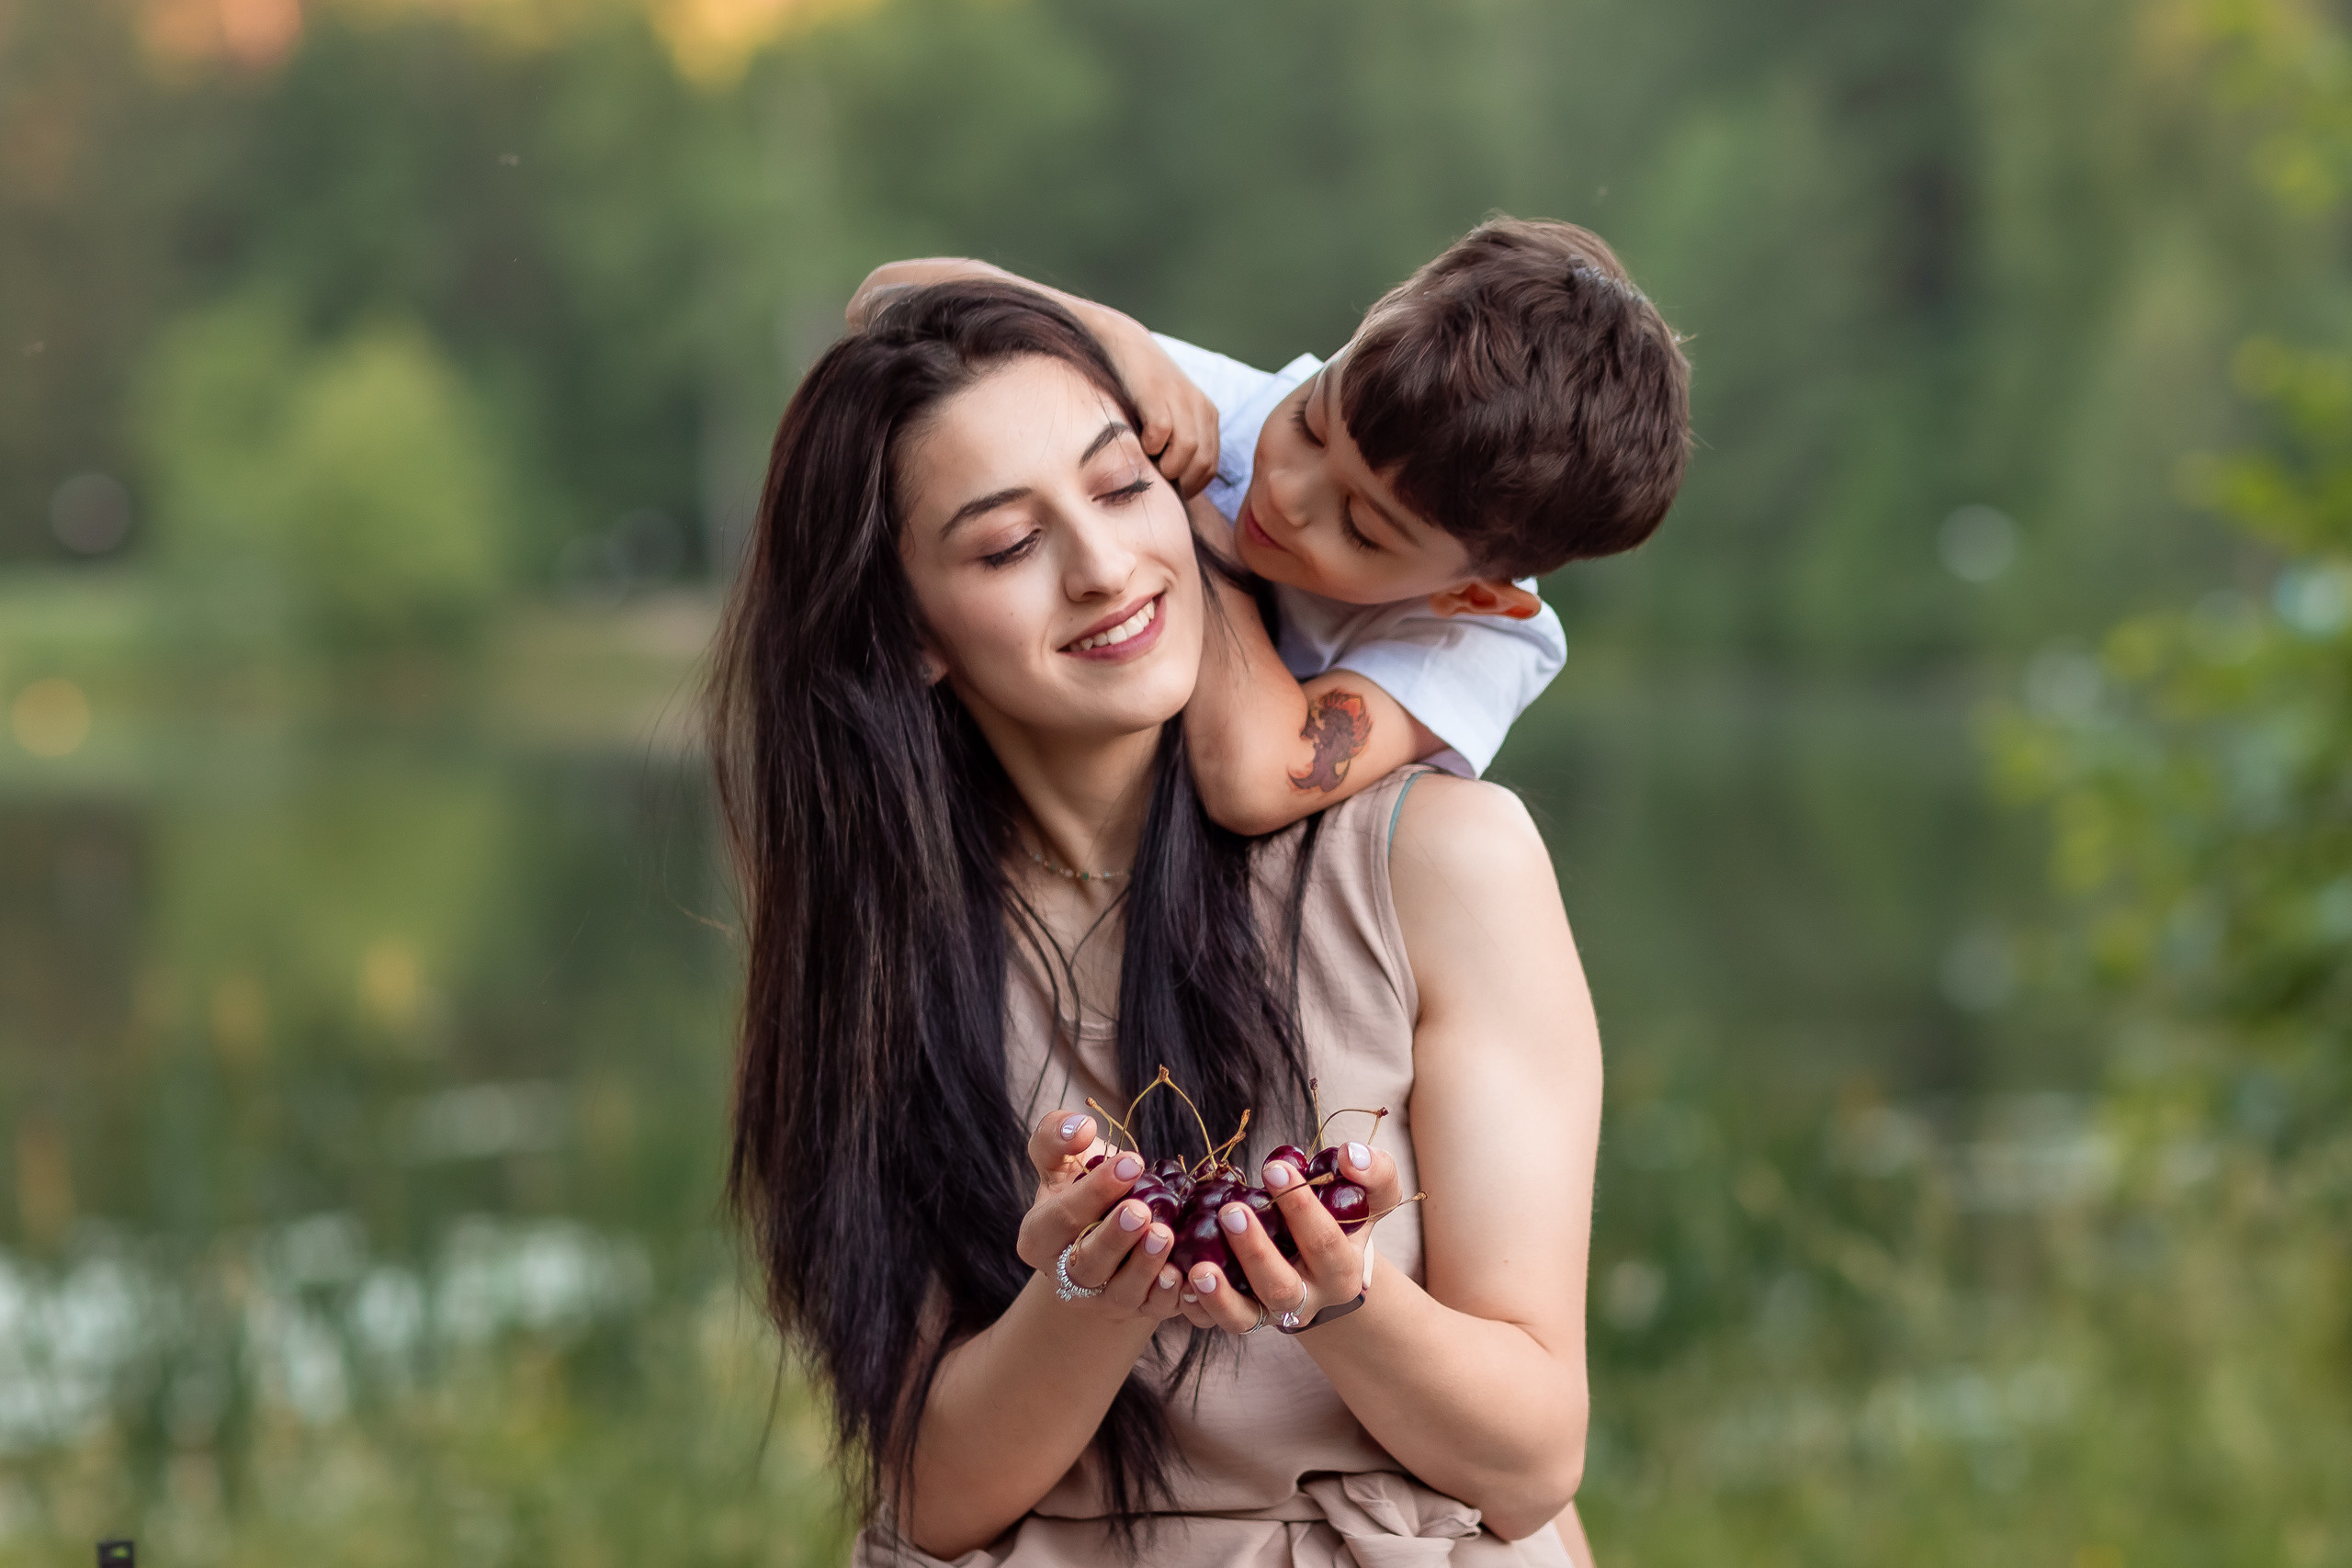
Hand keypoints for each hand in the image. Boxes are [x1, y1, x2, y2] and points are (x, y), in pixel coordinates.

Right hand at [1016, 1111, 1187, 1323]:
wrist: (1105, 1229)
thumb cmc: (1080, 1187)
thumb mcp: (1059, 1159)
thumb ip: (1056, 1135)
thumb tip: (1082, 1127)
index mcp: (1039, 1238)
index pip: (1060, 1218)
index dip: (1094, 1191)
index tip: (1132, 1162)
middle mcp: (1066, 1276)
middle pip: (1086, 1264)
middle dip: (1114, 1238)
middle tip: (1141, 1210)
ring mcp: (1102, 1299)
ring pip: (1120, 1292)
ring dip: (1144, 1267)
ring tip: (1165, 1234)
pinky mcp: (1139, 1311)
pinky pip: (1155, 1309)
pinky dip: (1171, 1296)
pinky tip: (1186, 1274)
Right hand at [1086, 310, 1219, 498]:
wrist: (1124, 344)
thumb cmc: (1140, 390)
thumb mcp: (1171, 414)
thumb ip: (1179, 442)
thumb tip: (1175, 485)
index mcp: (1208, 415)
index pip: (1211, 467)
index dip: (1190, 485)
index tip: (1168, 487)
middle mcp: (1201, 407)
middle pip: (1203, 464)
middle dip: (1179, 480)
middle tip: (1156, 476)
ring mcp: (1181, 399)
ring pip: (1188, 452)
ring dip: (1165, 466)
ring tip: (1148, 459)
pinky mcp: (1158, 393)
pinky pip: (1163, 433)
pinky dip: (1151, 445)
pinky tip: (1140, 439)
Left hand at [1179, 1140, 1401, 1333]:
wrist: (1328, 1265)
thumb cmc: (1345, 1219)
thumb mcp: (1371, 1196)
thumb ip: (1375, 1172)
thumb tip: (1349, 1156)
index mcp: (1344, 1270)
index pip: (1326, 1243)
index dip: (1301, 1208)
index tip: (1273, 1168)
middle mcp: (1310, 1299)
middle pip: (1284, 1286)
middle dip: (1256, 1250)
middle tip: (1231, 1211)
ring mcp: (1274, 1313)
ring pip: (1250, 1316)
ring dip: (1223, 1293)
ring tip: (1199, 1267)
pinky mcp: (1245, 1318)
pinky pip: (1221, 1322)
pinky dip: (1203, 1307)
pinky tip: (1184, 1280)